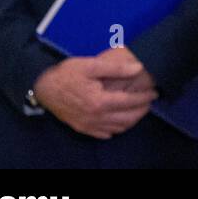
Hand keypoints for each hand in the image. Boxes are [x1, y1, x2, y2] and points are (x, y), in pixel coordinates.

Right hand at [33, 49, 157, 138]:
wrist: (43, 88)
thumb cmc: (67, 73)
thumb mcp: (92, 65)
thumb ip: (116, 68)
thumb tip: (138, 68)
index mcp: (99, 102)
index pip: (129, 103)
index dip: (144, 98)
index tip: (154, 92)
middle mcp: (95, 118)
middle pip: (126, 119)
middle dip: (141, 111)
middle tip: (150, 101)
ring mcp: (87, 125)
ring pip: (116, 128)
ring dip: (131, 121)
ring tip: (139, 109)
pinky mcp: (81, 128)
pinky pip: (104, 134)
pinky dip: (116, 128)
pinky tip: (120, 120)